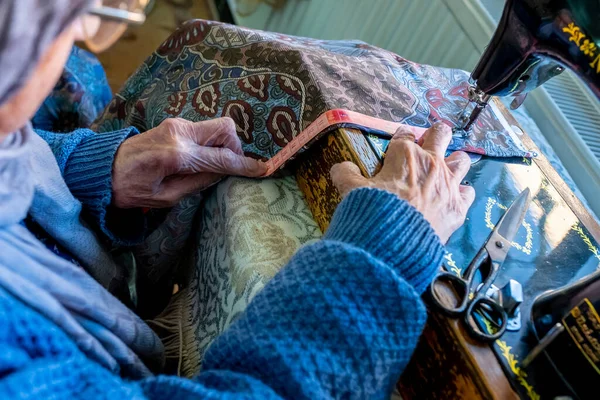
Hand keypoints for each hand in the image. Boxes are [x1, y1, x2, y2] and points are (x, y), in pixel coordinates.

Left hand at [112, 117, 265, 207]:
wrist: (102, 169)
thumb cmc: (132, 190)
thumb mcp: (167, 197)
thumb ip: (199, 182)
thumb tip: (224, 172)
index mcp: (178, 155)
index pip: (222, 158)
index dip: (245, 165)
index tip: (264, 169)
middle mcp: (180, 133)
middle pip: (226, 129)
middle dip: (236, 147)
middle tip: (229, 166)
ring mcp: (176, 124)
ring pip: (217, 126)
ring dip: (223, 144)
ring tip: (212, 165)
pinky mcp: (173, 123)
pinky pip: (204, 129)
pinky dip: (211, 142)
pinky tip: (200, 158)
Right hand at [330, 123, 474, 242]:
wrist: (394, 242)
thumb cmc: (372, 210)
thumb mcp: (350, 189)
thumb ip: (346, 174)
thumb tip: (341, 167)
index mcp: (404, 154)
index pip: (405, 135)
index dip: (400, 139)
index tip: (397, 146)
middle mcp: (431, 163)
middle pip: (440, 134)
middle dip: (435, 135)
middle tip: (429, 144)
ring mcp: (448, 184)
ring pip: (462, 159)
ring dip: (454, 161)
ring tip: (446, 168)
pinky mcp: (458, 206)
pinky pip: (468, 191)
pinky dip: (462, 193)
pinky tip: (453, 197)